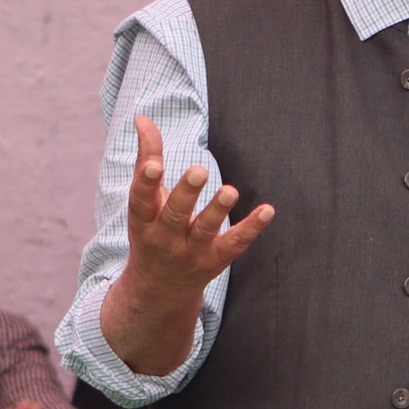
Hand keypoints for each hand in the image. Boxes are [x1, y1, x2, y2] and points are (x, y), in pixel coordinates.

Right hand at [101, 116, 274, 374]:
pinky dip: (252, 228)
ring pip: (204, 231)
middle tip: (198, 169)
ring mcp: (191, 252)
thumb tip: (143, 117)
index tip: (154, 164)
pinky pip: (235, 244)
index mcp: (143, 221)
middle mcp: (164, 238)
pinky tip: (268, 210)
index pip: (140, 201)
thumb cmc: (151, 233)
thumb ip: (146, 159)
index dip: (146, 182)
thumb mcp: (144, 202)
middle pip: (174, 215)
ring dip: (217, 211)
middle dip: (186, 194)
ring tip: (230, 190)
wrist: (158, 292)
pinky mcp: (216, 260)